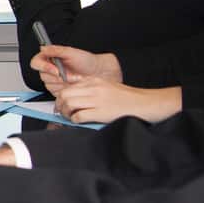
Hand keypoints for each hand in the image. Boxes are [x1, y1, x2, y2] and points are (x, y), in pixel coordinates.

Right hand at [30, 45, 121, 91]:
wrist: (97, 73)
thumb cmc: (86, 61)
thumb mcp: (72, 52)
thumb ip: (56, 50)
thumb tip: (43, 48)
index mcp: (49, 57)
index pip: (36, 62)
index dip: (44, 67)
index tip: (56, 70)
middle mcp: (49, 69)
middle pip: (43, 75)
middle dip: (58, 77)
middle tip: (71, 75)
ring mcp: (53, 80)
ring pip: (49, 85)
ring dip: (63, 83)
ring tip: (75, 79)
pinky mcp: (57, 90)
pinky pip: (55, 92)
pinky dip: (65, 90)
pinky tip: (73, 85)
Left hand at [54, 78, 181, 123]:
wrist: (144, 104)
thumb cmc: (126, 98)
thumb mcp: (106, 86)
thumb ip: (90, 89)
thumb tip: (73, 97)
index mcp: (94, 81)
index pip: (68, 87)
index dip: (61, 97)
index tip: (61, 104)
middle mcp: (94, 88)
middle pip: (64, 94)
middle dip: (59, 105)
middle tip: (62, 112)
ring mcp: (97, 100)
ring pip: (68, 104)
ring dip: (65, 113)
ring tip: (70, 117)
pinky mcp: (100, 112)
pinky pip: (78, 116)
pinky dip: (74, 120)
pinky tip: (78, 121)